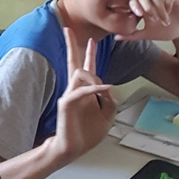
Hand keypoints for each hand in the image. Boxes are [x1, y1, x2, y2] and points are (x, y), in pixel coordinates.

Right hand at [51, 28, 115, 162]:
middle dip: (72, 45)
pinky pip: (81, 91)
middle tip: (68, 29)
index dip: (88, 53)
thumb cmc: (86, 133)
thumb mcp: (107, 116)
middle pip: (73, 62)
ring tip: (104, 87)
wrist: (72, 148)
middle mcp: (75, 89)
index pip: (86, 67)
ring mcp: (70, 95)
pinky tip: (105, 87)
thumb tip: (108, 87)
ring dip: (95, 77)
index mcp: (85, 91)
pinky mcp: (67, 103)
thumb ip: (111, 100)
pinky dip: (94, 88)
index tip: (90, 40)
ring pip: (80, 74)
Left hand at [116, 0, 178, 42]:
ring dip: (160, 10)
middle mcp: (151, 2)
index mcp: (143, 9)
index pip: (134, 2)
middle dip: (147, 7)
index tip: (138, 14)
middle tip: (153, 19)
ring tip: (165, 22)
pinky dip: (168, 2)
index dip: (135, 6)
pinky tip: (170, 11)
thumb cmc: (163, 32)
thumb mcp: (146, 35)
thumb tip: (115, 37)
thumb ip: (131, 35)